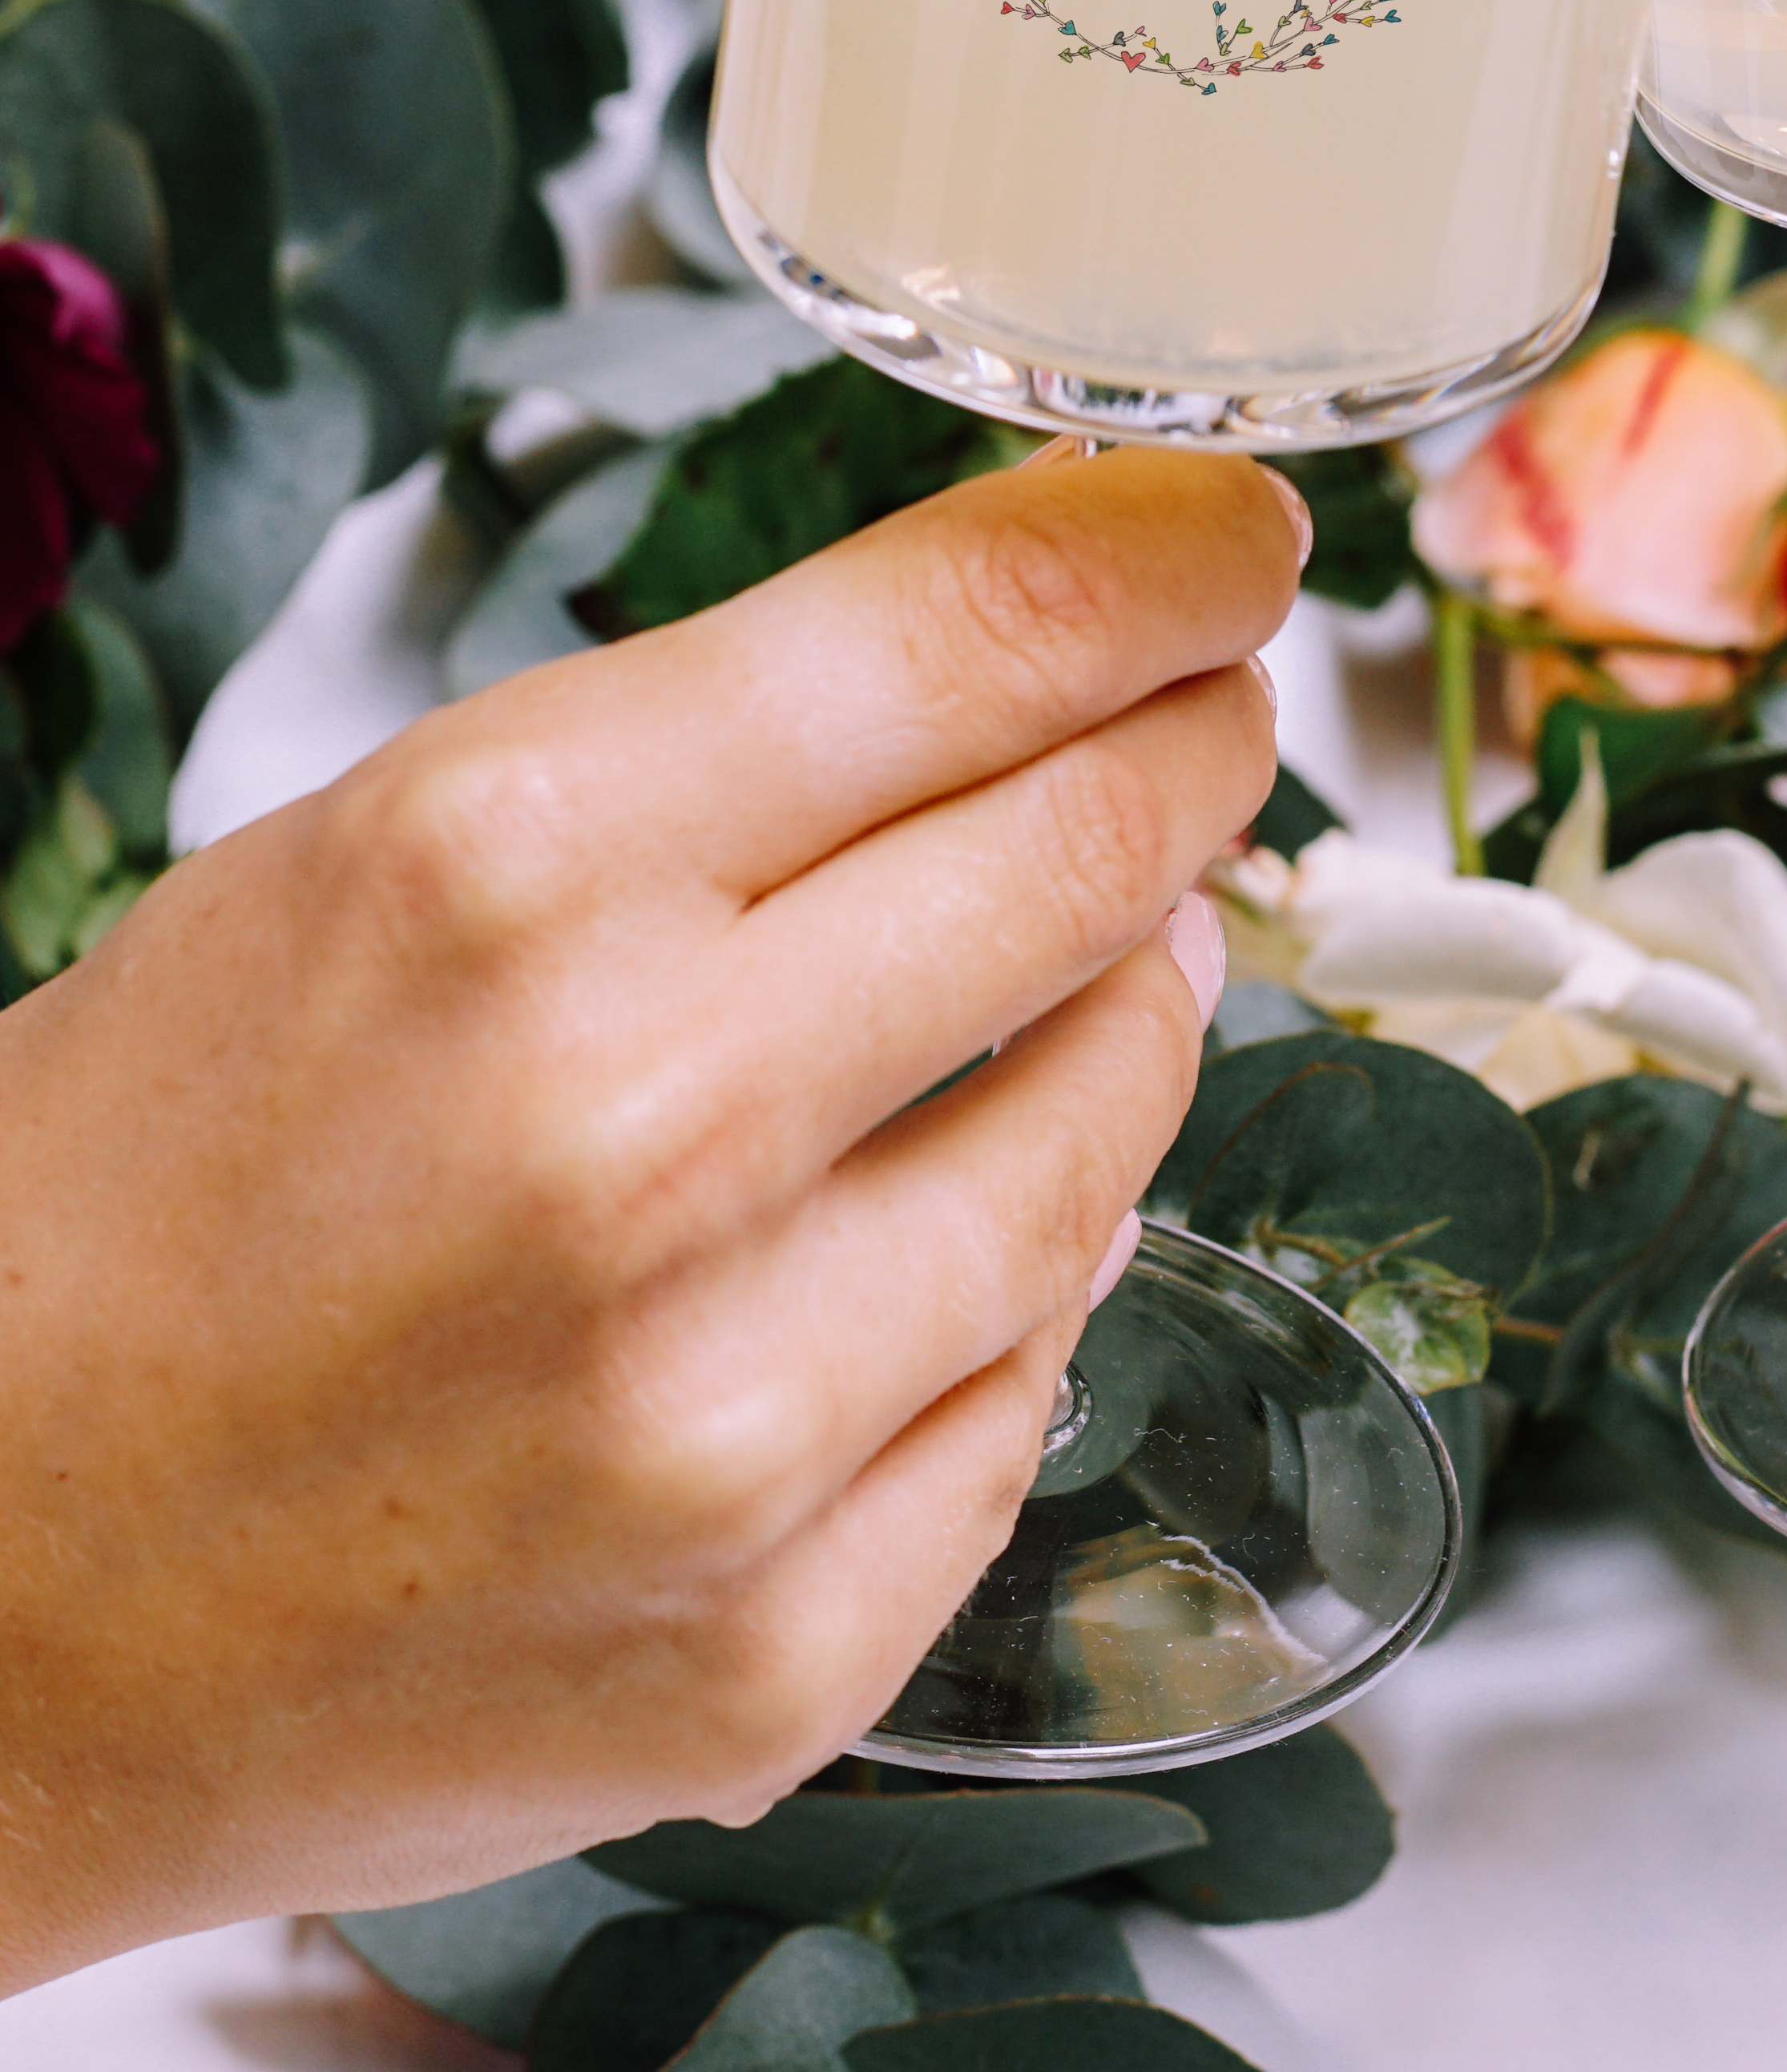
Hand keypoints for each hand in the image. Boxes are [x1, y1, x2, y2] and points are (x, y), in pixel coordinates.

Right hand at [0, 443, 1301, 1989]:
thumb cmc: (149, 1194)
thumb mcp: (388, 859)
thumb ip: (730, 757)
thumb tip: (1059, 674)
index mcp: (513, 863)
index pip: (981, 632)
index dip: (1165, 560)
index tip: (1240, 542)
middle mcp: (642, 1123)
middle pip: (1096, 853)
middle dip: (1196, 753)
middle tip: (1216, 720)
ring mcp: (730, 1409)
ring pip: (1122, 1125)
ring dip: (1139, 1009)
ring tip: (1098, 961)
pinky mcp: (784, 1642)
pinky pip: (1038, 1378)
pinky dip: (1028, 1271)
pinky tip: (962, 1220)